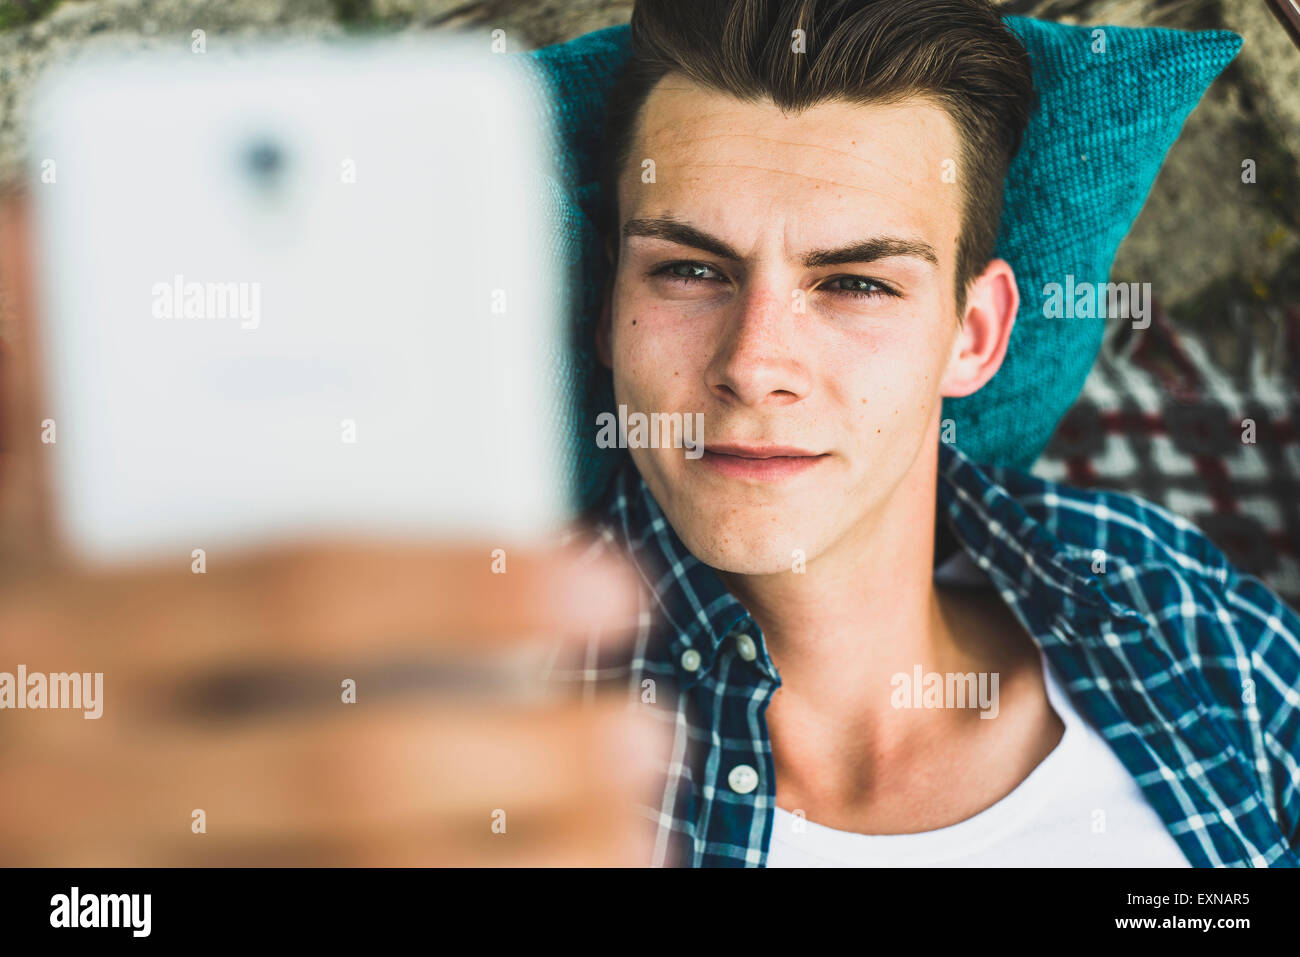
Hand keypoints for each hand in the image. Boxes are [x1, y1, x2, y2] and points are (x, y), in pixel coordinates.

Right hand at [0, 192, 668, 866]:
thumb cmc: (2, 611)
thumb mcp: (12, 503)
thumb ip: (51, 395)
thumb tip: (68, 235)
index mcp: (68, 622)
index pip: (298, 591)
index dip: (467, 585)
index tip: (609, 585)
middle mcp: (82, 766)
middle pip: (347, 767)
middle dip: (520, 757)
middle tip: (647, 731)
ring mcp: (114, 867)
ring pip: (351, 879)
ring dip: (511, 863)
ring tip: (632, 833)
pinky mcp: (136, 925)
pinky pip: (312, 929)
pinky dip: (456, 913)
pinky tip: (550, 885)